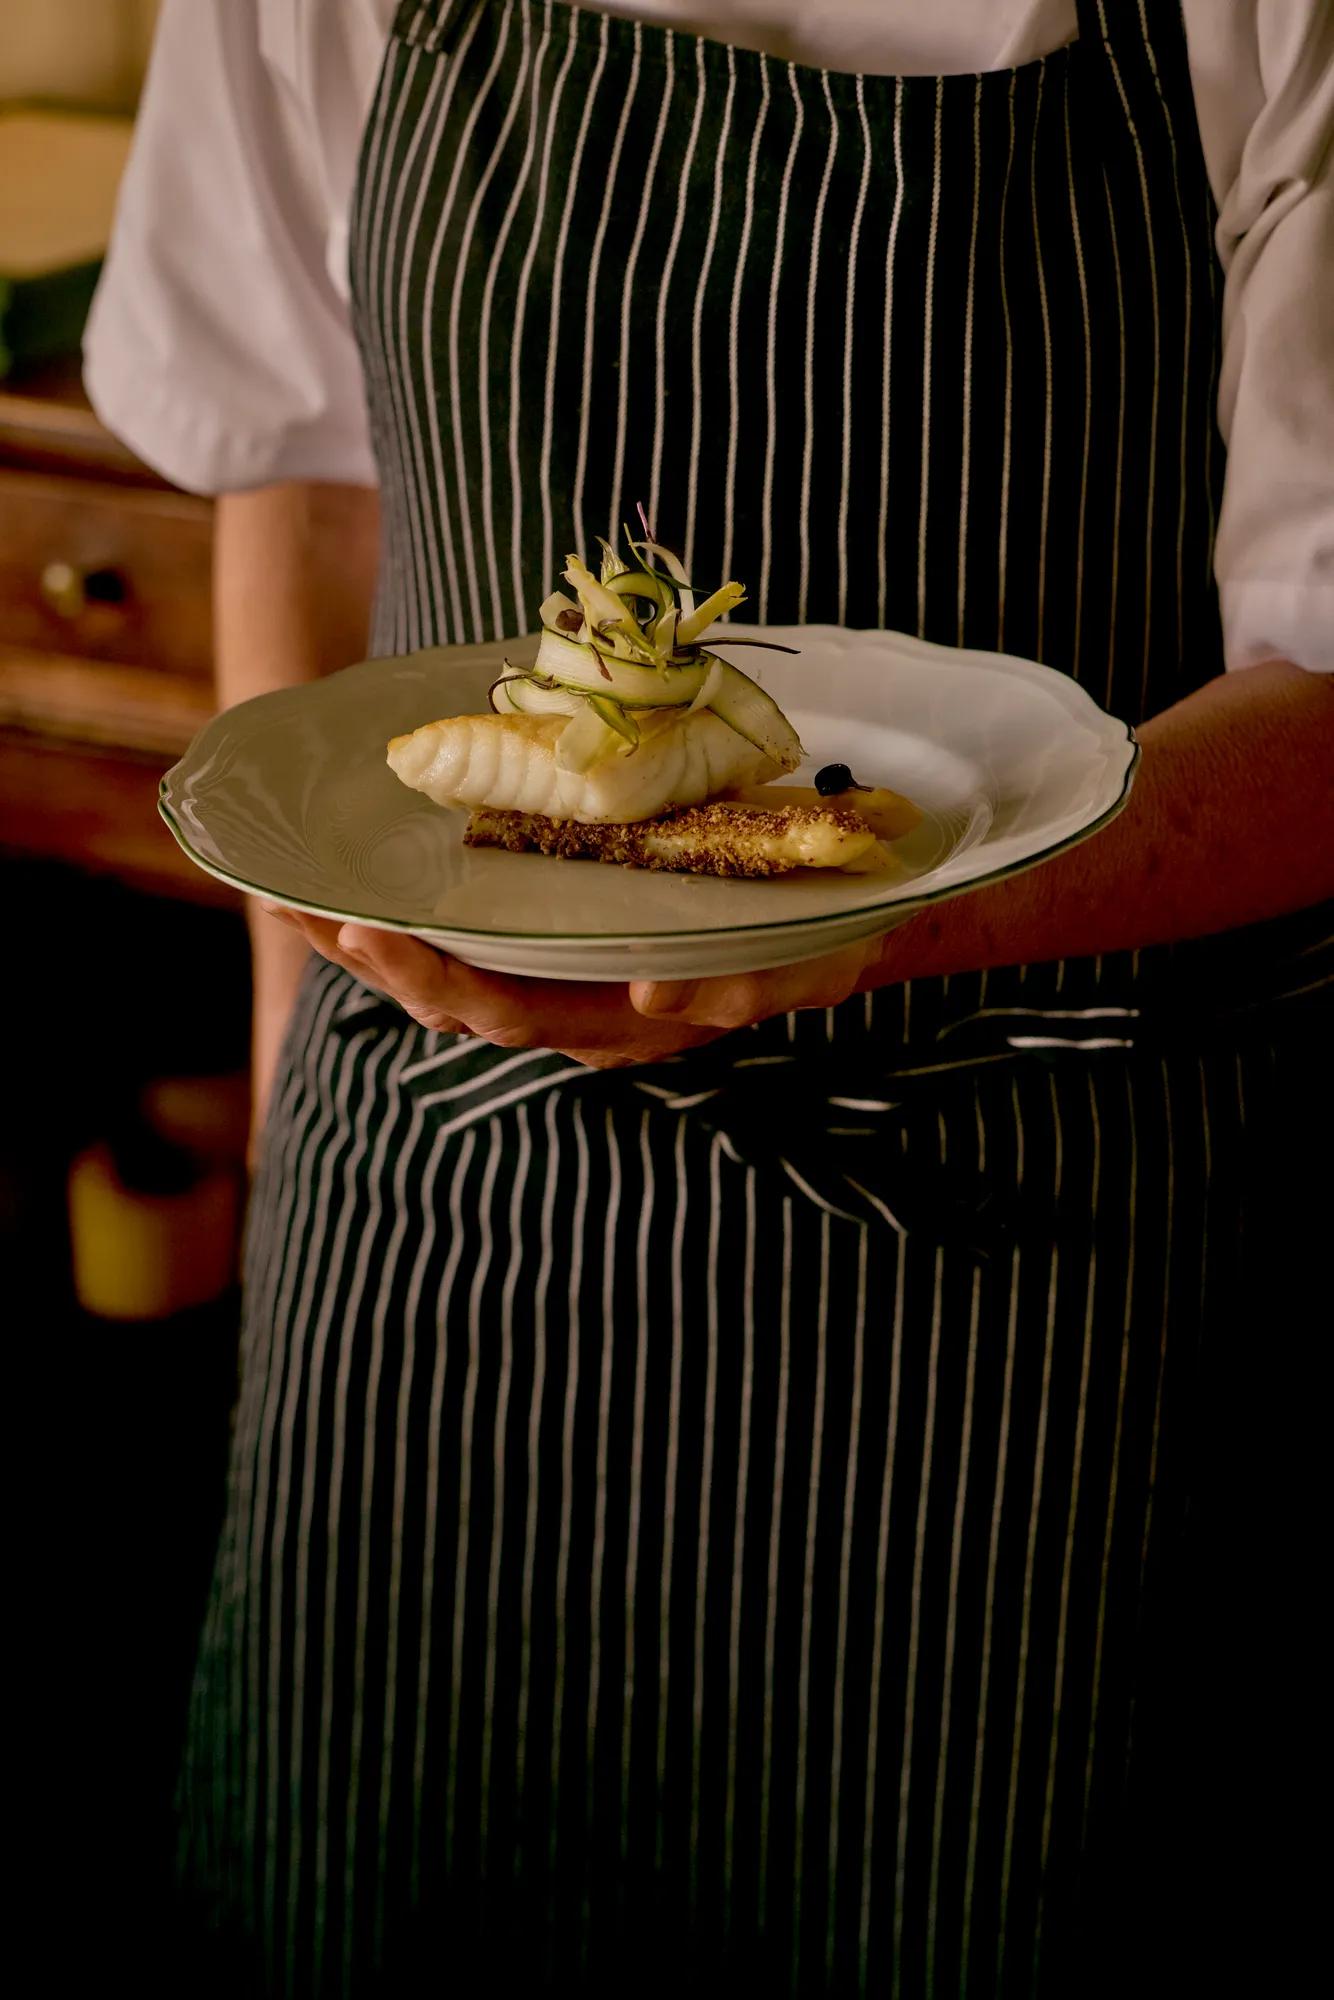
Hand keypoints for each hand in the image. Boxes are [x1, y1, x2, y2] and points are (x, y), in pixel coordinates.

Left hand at [263, 906, 882, 1066]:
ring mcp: (565, 976)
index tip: (365, 927)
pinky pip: (474, 936)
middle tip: (289, 899)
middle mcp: (575, 1007)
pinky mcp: (566, 939)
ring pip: (448, 971)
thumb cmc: (823, 943)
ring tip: (293, 887)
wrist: (844, 925)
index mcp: (615, 1022)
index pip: (500, 1010)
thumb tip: (650, 986)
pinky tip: (371, 868)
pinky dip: (415, 908)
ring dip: (372, 938)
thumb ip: (741, 985)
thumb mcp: (803, 964)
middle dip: (368, 958)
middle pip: (448, 998)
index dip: (427, 976)